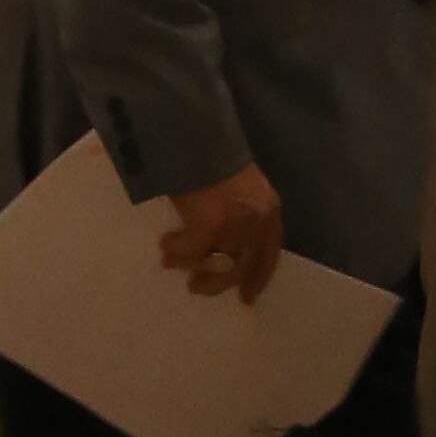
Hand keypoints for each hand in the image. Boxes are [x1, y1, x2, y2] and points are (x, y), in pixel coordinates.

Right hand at [160, 162, 282, 304]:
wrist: (198, 139)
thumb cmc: (215, 162)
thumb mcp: (242, 192)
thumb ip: (242, 219)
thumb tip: (225, 253)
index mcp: (269, 210)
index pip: (269, 254)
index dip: (258, 278)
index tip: (247, 297)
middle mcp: (258, 220)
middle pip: (241, 267)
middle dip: (217, 282)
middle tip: (196, 286)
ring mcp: (236, 224)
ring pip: (214, 265)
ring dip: (190, 266)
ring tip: (171, 262)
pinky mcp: (211, 226)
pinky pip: (190, 252)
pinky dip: (175, 250)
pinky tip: (165, 242)